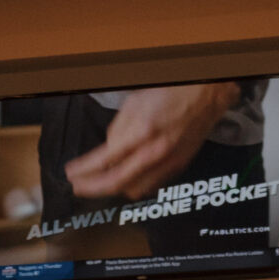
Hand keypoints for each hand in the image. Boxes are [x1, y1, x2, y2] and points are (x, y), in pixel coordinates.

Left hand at [64, 84, 241, 200]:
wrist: (207, 93)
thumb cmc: (172, 90)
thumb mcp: (136, 101)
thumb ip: (119, 128)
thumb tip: (108, 149)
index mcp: (141, 131)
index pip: (104, 160)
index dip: (84, 170)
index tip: (71, 173)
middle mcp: (154, 152)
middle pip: (116, 182)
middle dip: (93, 188)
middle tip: (78, 187)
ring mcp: (167, 162)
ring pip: (133, 189)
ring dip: (113, 189)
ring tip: (99, 184)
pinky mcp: (177, 166)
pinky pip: (150, 186)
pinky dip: (134, 186)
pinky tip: (125, 181)